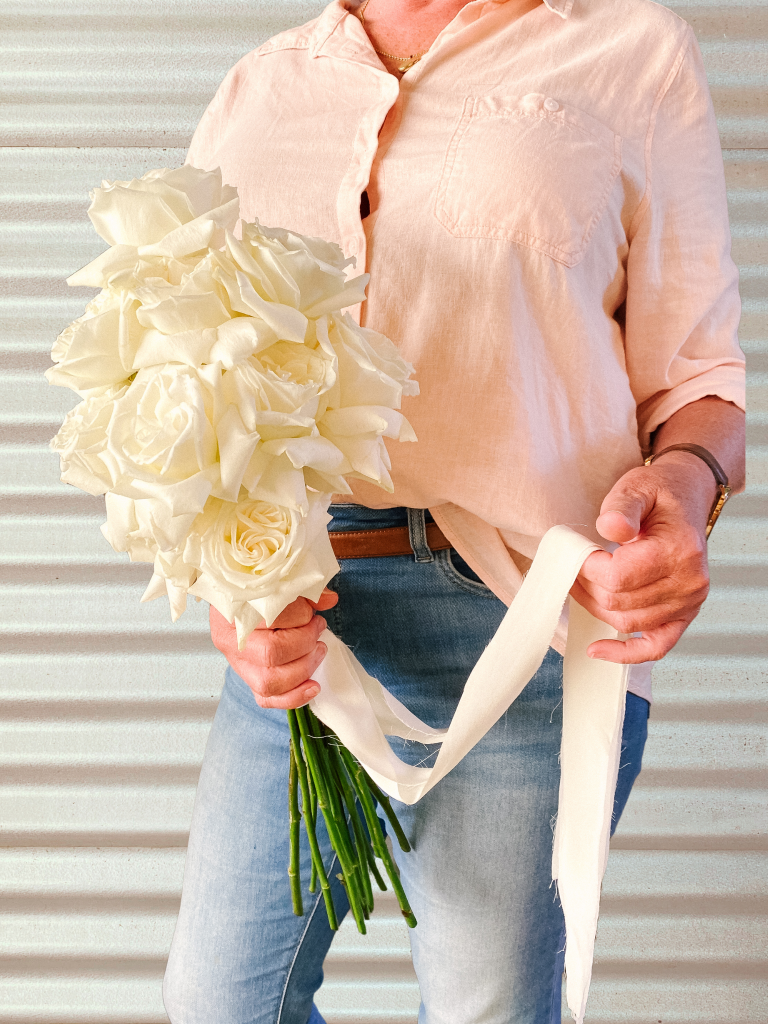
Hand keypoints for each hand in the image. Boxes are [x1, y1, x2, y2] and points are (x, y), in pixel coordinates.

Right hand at [209, 588, 338, 708]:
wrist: (238, 598)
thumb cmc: (261, 590)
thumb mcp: (279, 582)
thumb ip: (304, 590)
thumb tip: (329, 599)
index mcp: (233, 611)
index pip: (270, 618)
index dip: (300, 616)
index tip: (313, 612)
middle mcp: (230, 641)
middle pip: (271, 652)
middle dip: (304, 642)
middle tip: (318, 629)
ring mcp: (237, 664)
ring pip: (269, 681)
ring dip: (303, 668)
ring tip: (319, 650)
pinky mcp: (248, 681)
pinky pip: (268, 700)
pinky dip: (294, 697)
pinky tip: (314, 686)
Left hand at [572, 453, 715, 662]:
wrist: (688, 497)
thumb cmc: (661, 492)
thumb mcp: (638, 487)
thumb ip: (622, 507)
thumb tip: (610, 527)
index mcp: (680, 549)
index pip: (618, 576)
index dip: (586, 569)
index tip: (573, 553)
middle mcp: (689, 581)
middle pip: (619, 602)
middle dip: (586, 586)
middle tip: (570, 568)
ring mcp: (689, 601)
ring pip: (628, 622)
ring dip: (596, 608)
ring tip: (581, 586)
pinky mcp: (685, 613)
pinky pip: (656, 645)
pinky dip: (627, 653)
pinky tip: (598, 650)